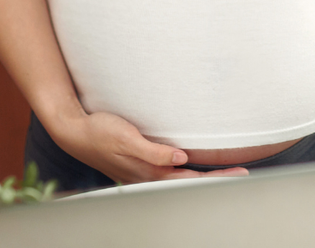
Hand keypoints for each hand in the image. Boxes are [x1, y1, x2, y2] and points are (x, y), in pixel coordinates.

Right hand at [50, 110, 249, 184]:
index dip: (216, 178)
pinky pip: (169, 173)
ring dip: (202, 177)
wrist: (73, 131)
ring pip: (180, 180)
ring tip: (223, 172)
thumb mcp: (126, 138)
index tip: (238, 173)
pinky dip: (186, 172)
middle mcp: (149, 176)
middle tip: (241, 173)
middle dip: (215, 179)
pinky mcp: (139, 165)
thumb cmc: (99, 132)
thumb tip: (181, 159)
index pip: (190, 180)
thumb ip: (153, 152)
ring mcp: (144, 172)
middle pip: (189, 183)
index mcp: (149, 172)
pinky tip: (190, 166)